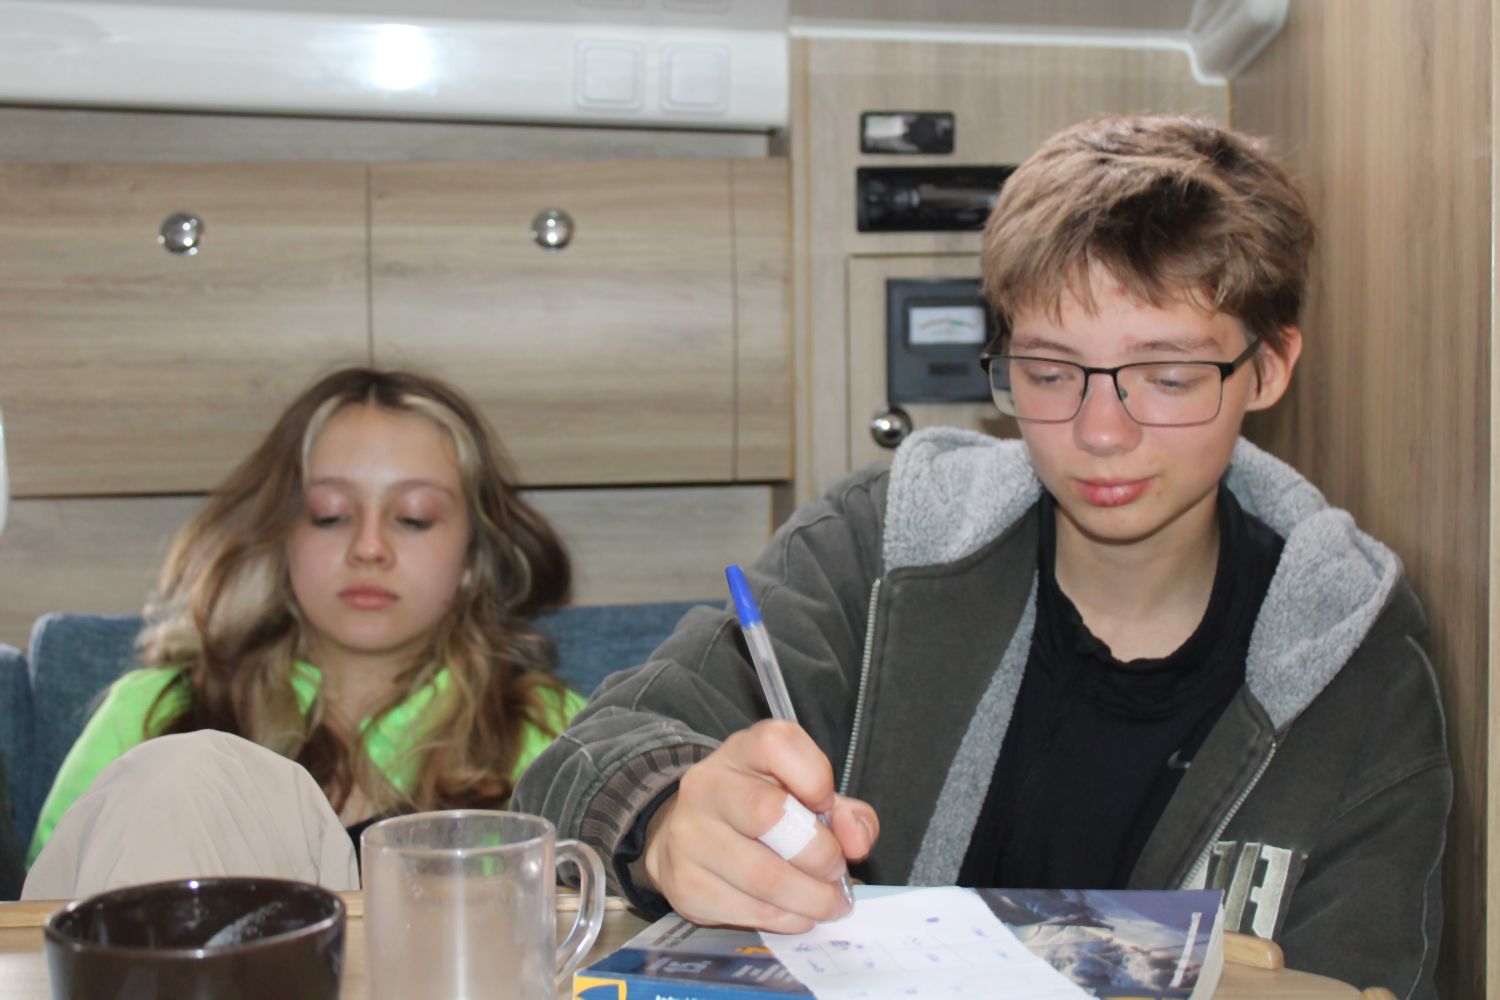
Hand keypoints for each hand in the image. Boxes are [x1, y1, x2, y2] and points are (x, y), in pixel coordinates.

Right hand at [641, 719, 879, 932]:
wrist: (691, 837)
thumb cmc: (761, 812)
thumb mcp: (807, 796)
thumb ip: (846, 814)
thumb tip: (857, 842)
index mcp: (742, 751)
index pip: (777, 745)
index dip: (815, 777)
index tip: (826, 805)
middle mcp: (707, 786)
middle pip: (768, 814)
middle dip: (820, 852)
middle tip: (836, 870)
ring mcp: (689, 836)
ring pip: (763, 877)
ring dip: (811, 898)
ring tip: (829, 902)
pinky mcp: (685, 885)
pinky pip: (749, 911)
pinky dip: (787, 919)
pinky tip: (798, 913)